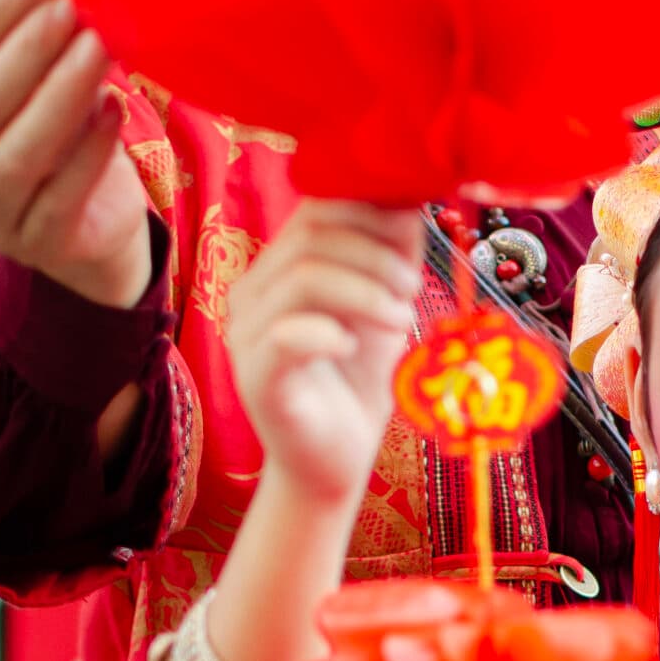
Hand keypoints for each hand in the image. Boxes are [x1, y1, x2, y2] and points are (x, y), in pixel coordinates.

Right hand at [0, 0, 152, 308]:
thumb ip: (35, 39)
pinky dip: (89, 149)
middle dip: (29, 47)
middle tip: (76, 3)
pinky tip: (114, 109)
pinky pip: (61, 194)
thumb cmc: (61, 141)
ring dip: (60, 92)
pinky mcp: (39, 245)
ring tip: (100, 47)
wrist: (91, 230)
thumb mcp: (36, 87)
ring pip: (17, 151)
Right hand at [226, 201, 424, 504]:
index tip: (413, 236)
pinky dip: (329, 333)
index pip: (314, 208)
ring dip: (366, 292)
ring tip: (403, 320)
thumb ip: (393, 253)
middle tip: (413, 288)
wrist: (335, 460)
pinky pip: (285, 336)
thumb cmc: (357, 378)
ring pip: (303, 278)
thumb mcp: (384, 304)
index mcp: (279, 266)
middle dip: (375, 253)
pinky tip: (353, 347)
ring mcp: (246, 335)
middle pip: (310, 237)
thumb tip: (410, 199)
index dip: (368, 210)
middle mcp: (252, 292)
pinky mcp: (256, 378)